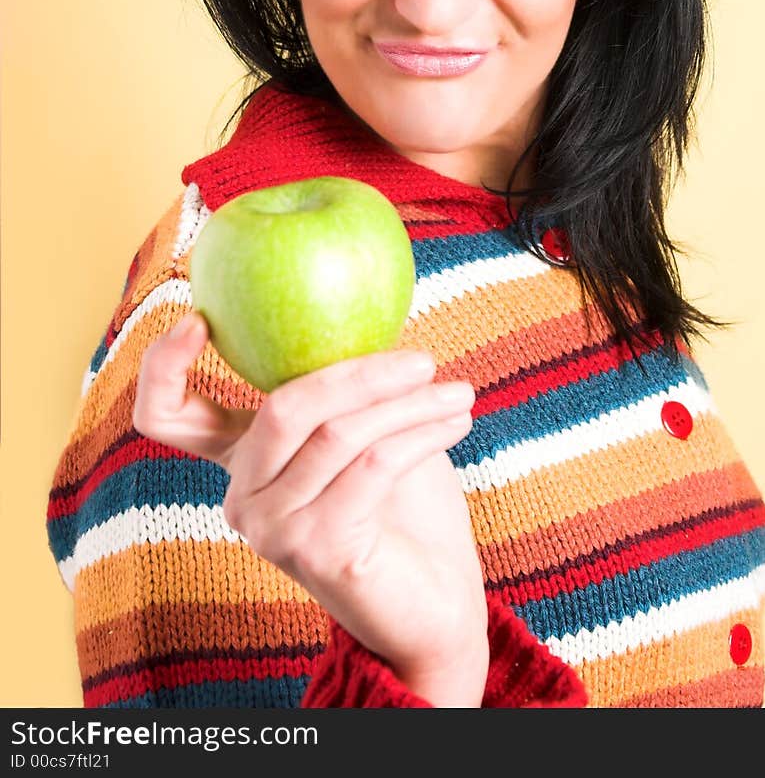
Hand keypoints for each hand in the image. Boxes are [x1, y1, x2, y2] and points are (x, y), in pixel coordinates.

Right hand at [132, 312, 489, 705]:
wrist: (433, 604)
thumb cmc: (403, 509)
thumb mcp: (365, 431)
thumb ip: (345, 387)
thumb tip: (369, 305)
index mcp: (241, 459)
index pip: (165, 416)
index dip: (163, 365)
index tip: (198, 319)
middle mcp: (243, 496)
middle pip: (281, 408)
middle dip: (360, 372)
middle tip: (422, 358)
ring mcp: (273, 529)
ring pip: (336, 435)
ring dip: (408, 405)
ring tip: (457, 391)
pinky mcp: (316, 551)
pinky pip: (372, 468)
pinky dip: (421, 435)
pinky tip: (456, 422)